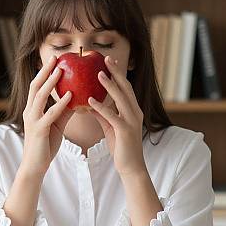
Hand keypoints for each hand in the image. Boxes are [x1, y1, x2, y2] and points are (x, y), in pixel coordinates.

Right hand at [20, 54, 73, 176]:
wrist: (35, 166)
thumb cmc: (46, 145)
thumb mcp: (56, 125)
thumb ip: (64, 111)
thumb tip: (77, 98)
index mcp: (33, 110)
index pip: (37, 86)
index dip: (44, 72)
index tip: (55, 60)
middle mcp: (30, 112)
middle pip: (35, 86)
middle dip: (45, 71)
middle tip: (56, 58)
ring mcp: (33, 120)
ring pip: (40, 97)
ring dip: (51, 83)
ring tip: (61, 71)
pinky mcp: (38, 131)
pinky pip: (49, 114)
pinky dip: (59, 104)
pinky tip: (70, 95)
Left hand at [88, 55, 145, 177]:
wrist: (130, 167)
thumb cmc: (121, 147)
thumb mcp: (110, 127)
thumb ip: (103, 114)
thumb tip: (90, 103)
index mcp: (133, 110)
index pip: (125, 88)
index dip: (118, 74)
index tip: (109, 61)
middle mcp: (135, 112)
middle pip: (125, 88)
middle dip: (116, 72)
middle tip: (106, 58)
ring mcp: (131, 121)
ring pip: (121, 98)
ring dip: (109, 85)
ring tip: (98, 73)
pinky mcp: (125, 131)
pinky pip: (112, 116)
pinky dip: (101, 107)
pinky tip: (90, 100)